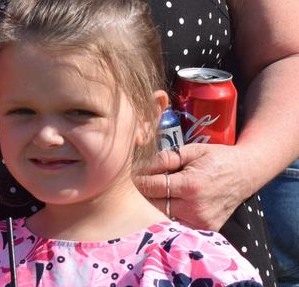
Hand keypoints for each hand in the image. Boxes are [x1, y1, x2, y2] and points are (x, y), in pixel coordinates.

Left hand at [135, 143, 249, 230]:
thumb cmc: (216, 158)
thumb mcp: (191, 150)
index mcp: (191, 186)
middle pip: (155, 203)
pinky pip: (178, 222)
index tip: (132, 173)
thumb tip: (141, 164)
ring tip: (158, 188)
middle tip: (143, 180)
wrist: (246, 173)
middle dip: (146, 191)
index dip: (139, 179)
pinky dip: (171, 211)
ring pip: (164, 214)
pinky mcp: (207, 228)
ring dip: (157, 202)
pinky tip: (172, 199)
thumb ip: (165, 158)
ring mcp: (202, 222)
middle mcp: (196, 208)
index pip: (151, 187)